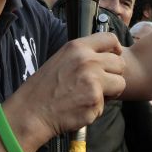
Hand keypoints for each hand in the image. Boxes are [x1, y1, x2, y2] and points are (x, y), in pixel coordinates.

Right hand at [9, 32, 124, 148]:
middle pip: (120, 64)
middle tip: (100, 84)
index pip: (110, 38)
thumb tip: (107, 55)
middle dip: (114, 75)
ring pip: (120, 84)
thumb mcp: (61, 59)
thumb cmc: (44, 88)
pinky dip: (96, 108)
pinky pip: (107, 104)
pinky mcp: (95, 101)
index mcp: (78, 47)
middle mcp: (88, 61)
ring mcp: (93, 81)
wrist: (31, 112)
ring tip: (91, 96)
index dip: (116, 49)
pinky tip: (79, 107)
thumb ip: (83, 55)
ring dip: (111, 92)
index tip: (115, 56)